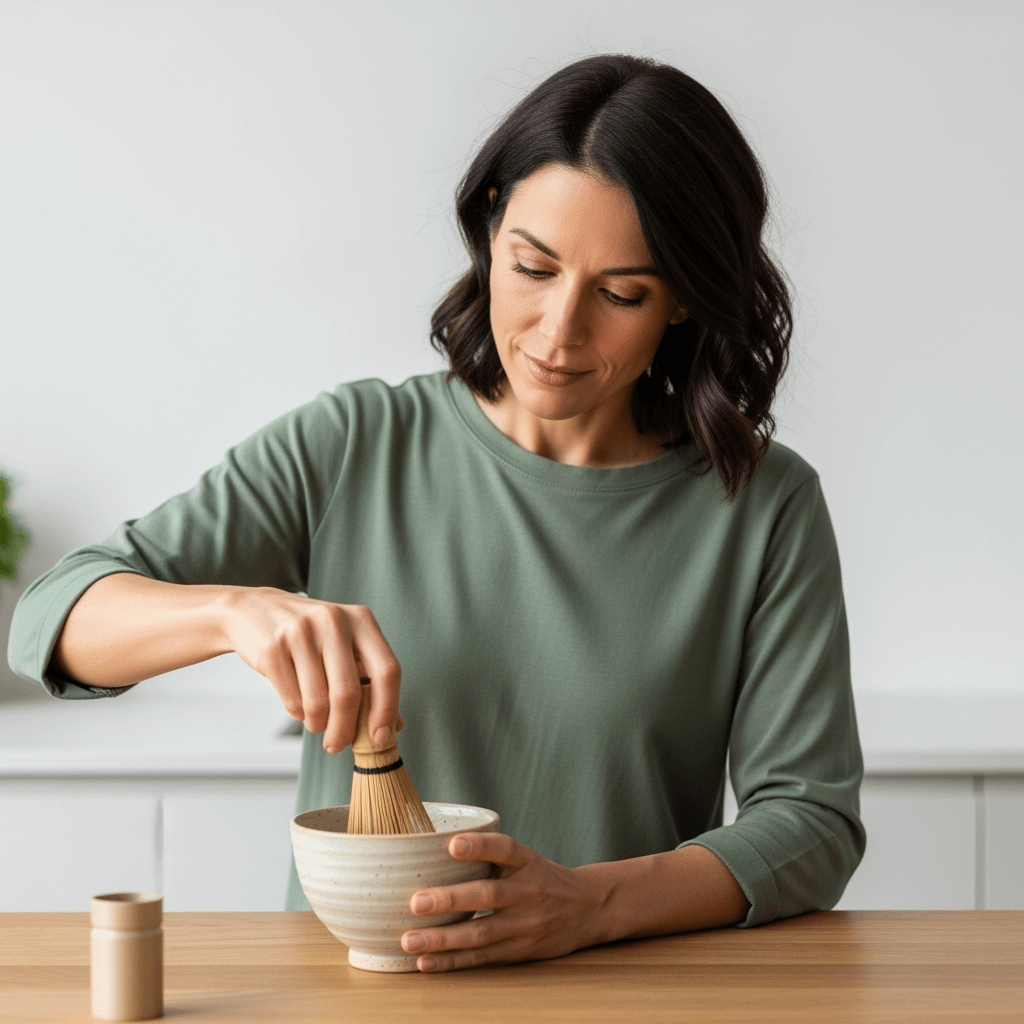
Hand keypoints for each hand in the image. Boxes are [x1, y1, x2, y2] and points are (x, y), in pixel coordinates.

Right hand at [219, 587, 400, 753]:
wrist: (253, 609)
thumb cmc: (308, 633)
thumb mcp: (344, 643)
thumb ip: (369, 679)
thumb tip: (393, 725)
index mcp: (361, 619)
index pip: (387, 670)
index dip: (387, 709)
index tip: (380, 737)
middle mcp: (334, 621)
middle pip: (349, 693)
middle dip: (344, 730)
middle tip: (337, 745)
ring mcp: (301, 632)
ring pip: (319, 703)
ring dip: (319, 725)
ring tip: (316, 722)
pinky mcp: (273, 648)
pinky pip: (293, 701)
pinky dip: (298, 714)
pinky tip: (297, 704)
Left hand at [400, 833, 605, 971]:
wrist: (588, 908)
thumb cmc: (543, 877)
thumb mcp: (526, 858)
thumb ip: (491, 856)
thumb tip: (432, 851)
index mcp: (528, 862)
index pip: (505, 849)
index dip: (480, 846)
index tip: (452, 845)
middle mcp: (528, 892)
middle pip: (488, 895)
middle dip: (450, 900)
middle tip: (416, 902)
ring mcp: (525, 925)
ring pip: (481, 933)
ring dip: (442, 939)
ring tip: (410, 939)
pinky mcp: (519, 950)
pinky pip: (482, 958)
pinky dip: (452, 961)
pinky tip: (426, 962)